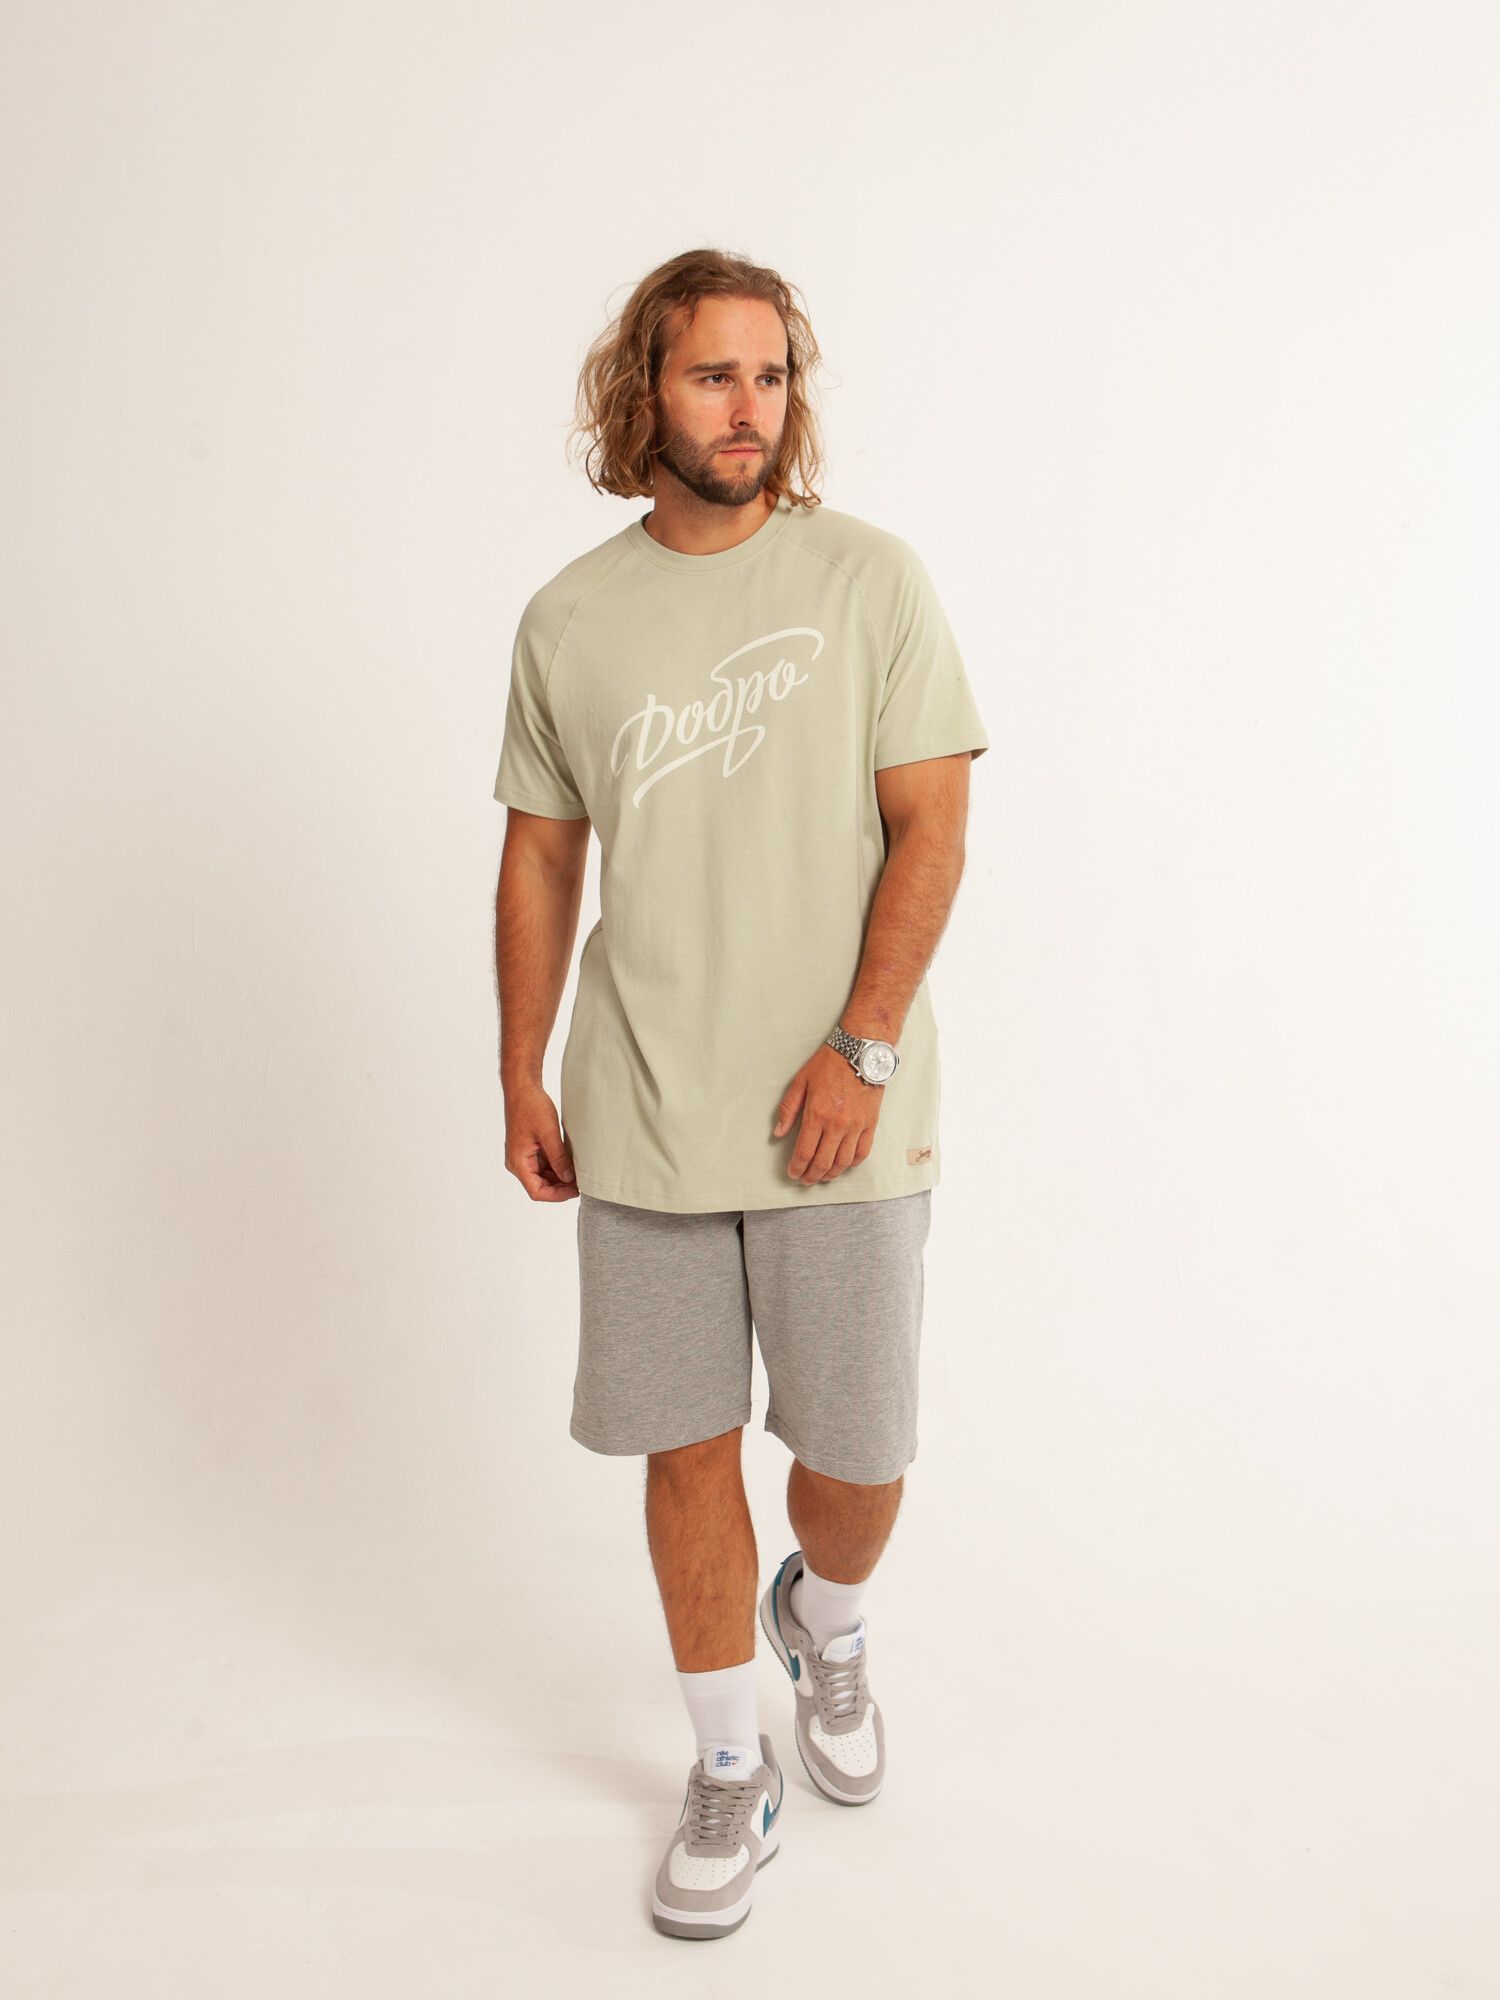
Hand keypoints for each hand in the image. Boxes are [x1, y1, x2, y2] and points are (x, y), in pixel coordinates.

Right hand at [504, 1080, 578, 1201]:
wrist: (522, 1088)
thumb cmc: (531, 1107)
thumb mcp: (548, 1133)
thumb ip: (558, 1157)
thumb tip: (568, 1178)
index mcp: (518, 1162)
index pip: (537, 1191)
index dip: (557, 1195)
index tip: (575, 1190)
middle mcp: (518, 1163)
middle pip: (539, 1186)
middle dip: (560, 1188)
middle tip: (581, 1183)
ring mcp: (523, 1157)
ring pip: (542, 1177)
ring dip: (559, 1178)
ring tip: (578, 1174)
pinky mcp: (529, 1149)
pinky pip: (543, 1165)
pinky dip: (557, 1167)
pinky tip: (570, 1164)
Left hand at [774, 1044, 882, 1184]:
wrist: (860, 1052)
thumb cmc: (829, 1063)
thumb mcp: (800, 1082)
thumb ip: (788, 1109)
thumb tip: (779, 1132)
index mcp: (817, 1114)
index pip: (805, 1152)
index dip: (797, 1168)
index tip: (793, 1173)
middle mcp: (837, 1124)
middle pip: (823, 1162)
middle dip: (812, 1175)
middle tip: (806, 1180)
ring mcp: (856, 1126)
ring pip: (844, 1162)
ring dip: (831, 1173)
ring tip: (823, 1176)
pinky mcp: (871, 1123)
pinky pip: (863, 1152)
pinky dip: (853, 1163)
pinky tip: (845, 1165)